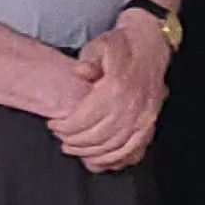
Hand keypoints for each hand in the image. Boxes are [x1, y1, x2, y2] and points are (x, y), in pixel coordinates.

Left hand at [52, 12, 171, 171]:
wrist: (151, 44)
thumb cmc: (122, 45)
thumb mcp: (99, 46)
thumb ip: (87, 61)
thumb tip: (79, 72)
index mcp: (116, 88)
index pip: (85, 119)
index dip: (66, 127)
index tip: (54, 125)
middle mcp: (132, 107)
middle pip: (98, 137)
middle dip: (75, 142)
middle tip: (62, 139)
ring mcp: (144, 118)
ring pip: (114, 148)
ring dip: (92, 153)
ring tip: (76, 150)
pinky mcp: (150, 123)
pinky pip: (133, 150)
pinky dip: (116, 160)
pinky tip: (101, 160)